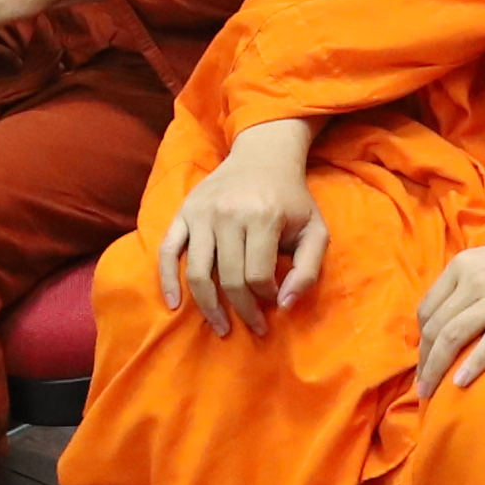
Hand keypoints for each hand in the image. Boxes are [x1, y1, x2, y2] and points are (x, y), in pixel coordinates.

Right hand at [156, 122, 328, 334]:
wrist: (264, 157)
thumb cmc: (291, 200)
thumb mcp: (316, 230)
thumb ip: (308, 270)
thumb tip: (284, 305)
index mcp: (263, 217)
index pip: (258, 275)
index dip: (267, 296)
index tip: (274, 301)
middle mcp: (228, 214)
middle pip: (229, 279)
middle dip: (243, 310)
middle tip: (253, 327)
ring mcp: (202, 213)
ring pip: (198, 272)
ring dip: (208, 307)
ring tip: (221, 327)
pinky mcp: (184, 212)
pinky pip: (168, 251)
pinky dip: (168, 280)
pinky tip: (174, 305)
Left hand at [408, 215, 484, 397]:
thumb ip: (471, 284)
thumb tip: (450, 317)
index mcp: (464, 264)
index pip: (427, 309)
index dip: (421, 341)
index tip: (425, 362)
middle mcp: (475, 278)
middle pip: (435, 326)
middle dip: (425, 361)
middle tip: (423, 387)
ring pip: (453, 336)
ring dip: (437, 369)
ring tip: (431, 392)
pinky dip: (471, 365)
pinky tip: (460, 384)